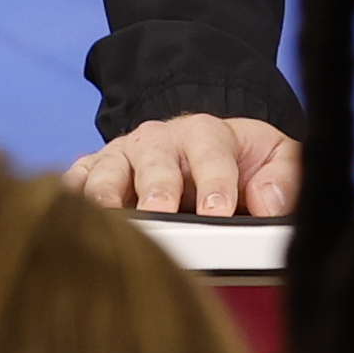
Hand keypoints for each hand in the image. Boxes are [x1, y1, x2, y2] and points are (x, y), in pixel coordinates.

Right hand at [65, 114, 300, 217]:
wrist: (193, 143)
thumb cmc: (237, 160)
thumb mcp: (273, 157)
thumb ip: (285, 176)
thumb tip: (270, 204)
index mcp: (206, 134)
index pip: (212, 152)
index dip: (216, 181)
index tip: (219, 211)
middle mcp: (159, 141)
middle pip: (155, 161)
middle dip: (158, 188)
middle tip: (162, 214)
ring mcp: (122, 155)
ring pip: (109, 171)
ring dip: (107, 195)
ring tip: (108, 218)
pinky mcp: (95, 170)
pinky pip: (77, 179)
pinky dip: (71, 194)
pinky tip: (68, 214)